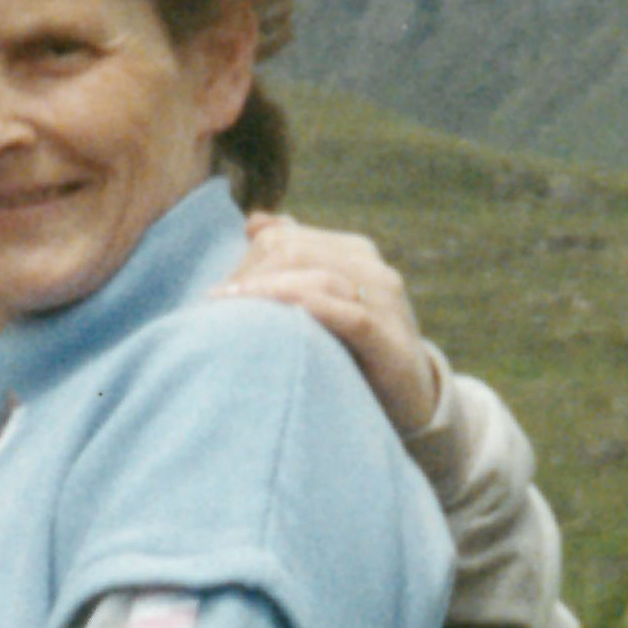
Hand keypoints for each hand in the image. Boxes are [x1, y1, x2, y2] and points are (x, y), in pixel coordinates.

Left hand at [220, 213, 440, 436]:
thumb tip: (254, 223)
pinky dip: (303, 309)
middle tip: (215, 304)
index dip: (245, 260)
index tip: (215, 294)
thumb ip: (293, 262)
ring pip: (317, 275)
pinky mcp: (390, 338)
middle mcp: (372, 268)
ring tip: (228, 308)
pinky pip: (347, 314)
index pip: (286, 237)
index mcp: (353, 252)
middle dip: (250, 275)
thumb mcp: (322, 305)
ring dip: (265, 290)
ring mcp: (385, 301)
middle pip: (296, 251)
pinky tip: (272, 320)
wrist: (411, 404)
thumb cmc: (354, 355)